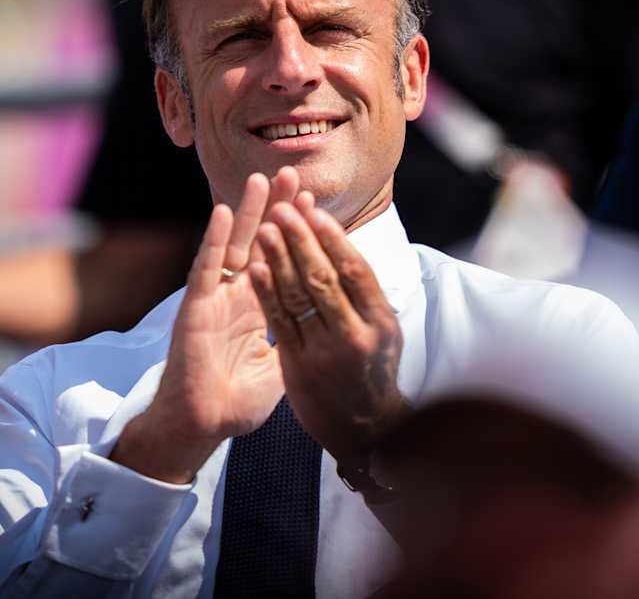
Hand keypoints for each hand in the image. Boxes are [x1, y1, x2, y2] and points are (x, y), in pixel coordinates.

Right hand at [111, 169, 299, 482]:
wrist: (204, 426)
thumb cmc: (237, 402)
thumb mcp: (280, 367)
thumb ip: (296, 341)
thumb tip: (325, 328)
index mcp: (257, 307)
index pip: (281, 258)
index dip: (295, 231)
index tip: (314, 201)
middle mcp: (236, 295)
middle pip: (260, 242)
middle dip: (276, 209)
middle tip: (292, 174)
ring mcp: (215, 298)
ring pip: (234, 246)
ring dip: (246, 212)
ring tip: (261, 178)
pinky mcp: (194, 308)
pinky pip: (205, 269)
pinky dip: (213, 240)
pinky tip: (221, 212)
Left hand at [249, 198, 408, 463]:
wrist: (363, 430)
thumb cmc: (372, 370)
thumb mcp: (383, 331)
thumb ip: (364, 296)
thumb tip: (340, 246)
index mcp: (381, 321)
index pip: (355, 270)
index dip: (333, 239)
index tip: (314, 212)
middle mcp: (356, 336)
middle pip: (324, 278)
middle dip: (301, 240)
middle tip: (282, 208)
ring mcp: (325, 352)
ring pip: (298, 296)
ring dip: (279, 258)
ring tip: (264, 227)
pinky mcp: (297, 367)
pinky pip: (279, 322)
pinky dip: (266, 292)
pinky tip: (255, 268)